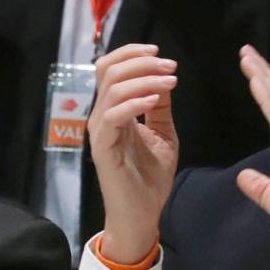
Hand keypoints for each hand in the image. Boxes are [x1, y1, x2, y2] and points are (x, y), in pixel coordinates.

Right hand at [88, 42, 178, 262]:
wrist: (141, 214)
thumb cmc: (150, 177)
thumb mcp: (162, 133)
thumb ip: (160, 107)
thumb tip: (165, 77)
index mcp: (114, 110)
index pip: (110, 69)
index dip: (132, 55)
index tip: (161, 55)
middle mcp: (102, 116)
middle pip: (108, 71)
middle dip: (140, 62)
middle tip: (168, 66)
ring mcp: (100, 132)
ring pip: (111, 89)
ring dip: (143, 79)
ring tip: (168, 81)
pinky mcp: (102, 148)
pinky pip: (113, 116)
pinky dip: (134, 103)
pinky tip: (154, 100)